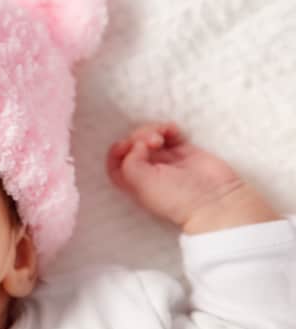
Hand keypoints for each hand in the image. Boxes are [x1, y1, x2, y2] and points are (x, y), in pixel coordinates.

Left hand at [106, 121, 248, 227]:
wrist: (214, 199)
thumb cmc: (175, 197)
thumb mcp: (141, 184)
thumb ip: (130, 163)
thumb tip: (137, 144)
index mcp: (133, 183)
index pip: (115, 164)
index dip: (116, 152)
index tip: (125, 145)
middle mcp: (147, 171)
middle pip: (132, 146)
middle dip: (137, 138)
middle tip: (152, 141)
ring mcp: (166, 160)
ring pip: (149, 136)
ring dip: (151, 131)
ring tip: (161, 138)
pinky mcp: (184, 151)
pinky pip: (169, 133)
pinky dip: (168, 129)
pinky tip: (173, 132)